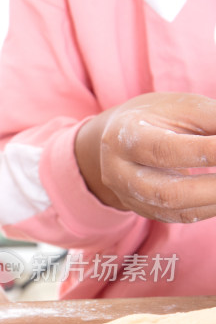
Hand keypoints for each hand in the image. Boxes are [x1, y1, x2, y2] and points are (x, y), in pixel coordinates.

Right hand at [76, 92, 215, 222]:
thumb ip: (213, 119)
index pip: (166, 150)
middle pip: (166, 192)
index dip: (208, 152)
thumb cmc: (157, 117)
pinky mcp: (143, 210)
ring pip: (175, 210)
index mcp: (123, 138)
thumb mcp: (182, 107)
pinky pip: (180, 216)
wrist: (117, 140)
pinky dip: (211, 207)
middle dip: (214, 188)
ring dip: (215, 200)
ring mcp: (128, 196)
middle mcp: (118, 172)